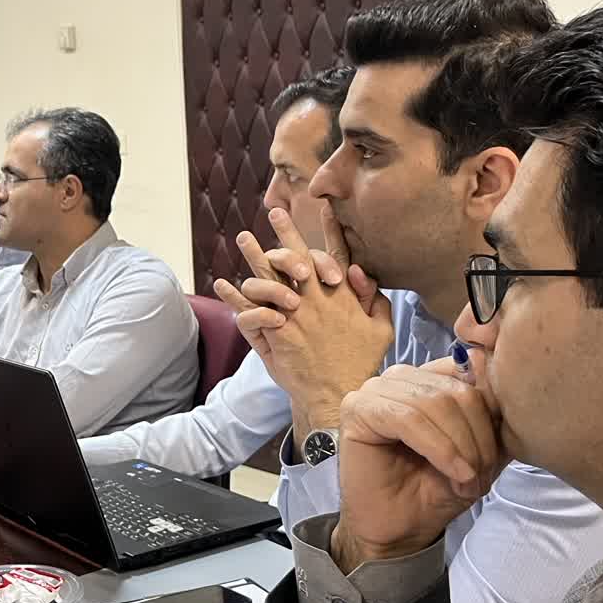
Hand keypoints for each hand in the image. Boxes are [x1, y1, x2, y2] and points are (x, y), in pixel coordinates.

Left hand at [212, 207, 393, 434]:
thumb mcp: (380, 330)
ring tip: (243, 237)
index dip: (331, 231)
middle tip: (275, 212)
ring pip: (271, 278)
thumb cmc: (360, 364)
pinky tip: (221, 283)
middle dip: (287, 233)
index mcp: (342, 296)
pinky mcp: (278, 333)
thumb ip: (375, 300)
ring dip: (255, 255)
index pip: (336, 256)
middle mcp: (317, 300)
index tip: (324, 208)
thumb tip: (362, 273)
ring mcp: (296, 315)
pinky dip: (234, 297)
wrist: (339, 395)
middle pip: (299, 258)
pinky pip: (251, 310)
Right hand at [330, 353, 508, 568]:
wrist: (400, 531)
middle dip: (478, 438)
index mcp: (429, 378)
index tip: (499, 453)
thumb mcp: (481, 451)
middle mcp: (401, 377)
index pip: (474, 368)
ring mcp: (376, 390)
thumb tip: (512, 382)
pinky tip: (453, 473)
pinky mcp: (358, 410)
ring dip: (460, 447)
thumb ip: (495, 418)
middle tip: (481, 477)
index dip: (494, 409)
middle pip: (457, 389)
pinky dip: (439, 448)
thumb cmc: (435, 491)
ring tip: (467, 481)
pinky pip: (409, 419)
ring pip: (435, 403)